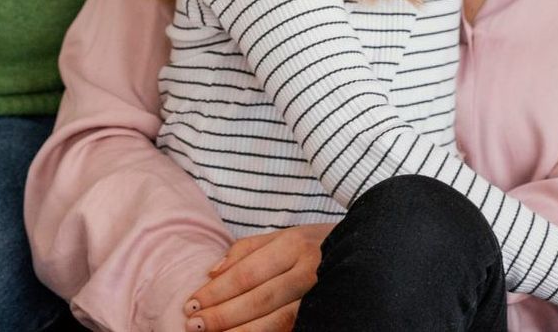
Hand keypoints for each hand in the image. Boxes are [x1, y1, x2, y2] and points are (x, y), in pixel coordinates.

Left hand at [183, 222, 329, 331]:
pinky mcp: (326, 312)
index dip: (216, 290)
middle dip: (223, 314)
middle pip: (259, 299)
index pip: (247, 272)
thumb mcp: (286, 235)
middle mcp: (310, 270)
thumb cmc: (318, 244)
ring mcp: (321, 294)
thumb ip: (248, 249)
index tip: (190, 303)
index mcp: (296, 245)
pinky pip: (292, 328)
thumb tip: (212, 271)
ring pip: (276, 321)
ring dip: (241, 331)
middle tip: (194, 324)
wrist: (367, 251)